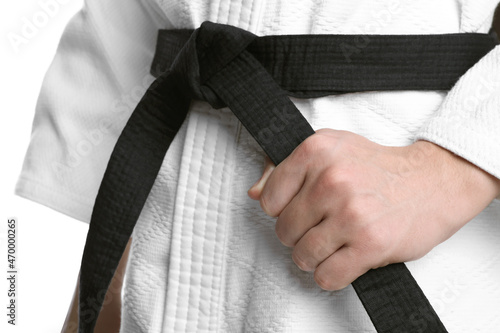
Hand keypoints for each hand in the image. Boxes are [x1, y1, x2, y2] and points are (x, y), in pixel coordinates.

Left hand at [248, 129, 499, 290]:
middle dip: (299, 235)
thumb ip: (284, 169)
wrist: (431, 182)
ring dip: (314, 257)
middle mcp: (331, 180)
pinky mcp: (369, 244)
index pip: (268, 200)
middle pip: (284, 231)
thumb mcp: (329, 150)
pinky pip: (327, 277)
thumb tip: (254, 194)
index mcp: (316, 151)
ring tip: (332, 243)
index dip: (282, 209)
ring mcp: (350, 213)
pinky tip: (344, 259)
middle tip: (321, 227)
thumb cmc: (376, 168)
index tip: (301, 208)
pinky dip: (331, 274)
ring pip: (302, 256)